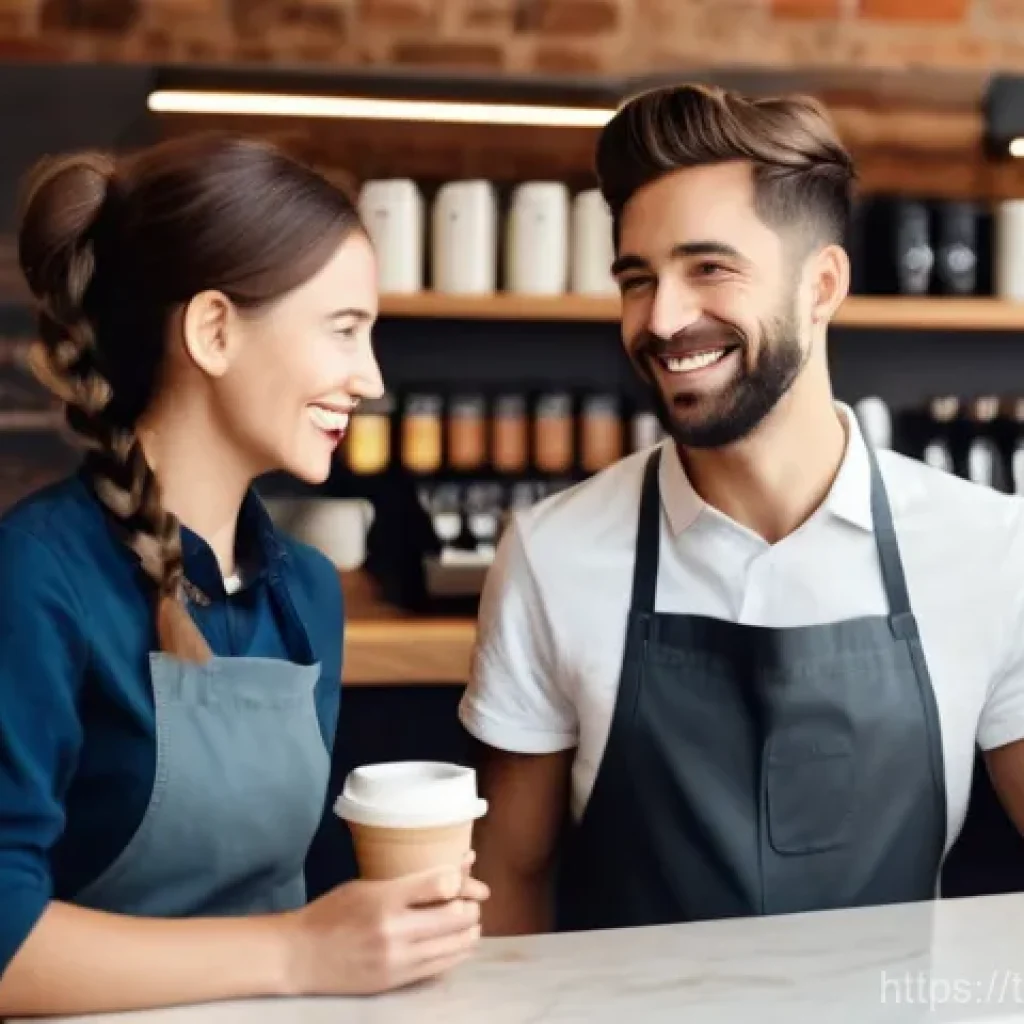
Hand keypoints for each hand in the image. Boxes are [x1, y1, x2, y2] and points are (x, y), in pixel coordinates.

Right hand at [281, 855, 488, 995]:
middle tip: (472, 900)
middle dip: (471, 906)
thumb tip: (461, 863)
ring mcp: (398, 961)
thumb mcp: (367, 886)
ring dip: (469, 930)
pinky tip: (456, 942)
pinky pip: (442, 966)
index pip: (441, 885)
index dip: (464, 881)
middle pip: (456, 916)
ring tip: (467, 921)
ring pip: (456, 944)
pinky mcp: (398, 982)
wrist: (300, 957)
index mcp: (385, 899)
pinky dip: (457, 952)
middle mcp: (395, 931)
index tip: (467, 879)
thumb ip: (412, 880)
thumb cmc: (332, 913)